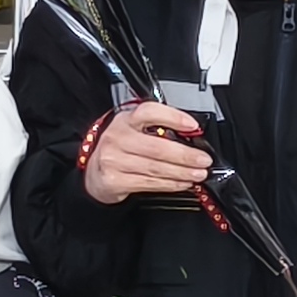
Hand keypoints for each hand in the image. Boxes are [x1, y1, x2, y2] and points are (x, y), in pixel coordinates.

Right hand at [82, 100, 217, 205]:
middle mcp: (117, 137)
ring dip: (182, 172)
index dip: (173, 117)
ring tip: (198, 173)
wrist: (94, 172)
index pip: (149, 112)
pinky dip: (170, 184)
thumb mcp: (133, 130)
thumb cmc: (119, 148)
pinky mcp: (114, 180)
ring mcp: (113, 160)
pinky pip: (149, 183)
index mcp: (125, 119)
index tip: (193, 126)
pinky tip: (182, 183)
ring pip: (156, 168)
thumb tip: (191, 135)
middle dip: (186, 155)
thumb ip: (156, 128)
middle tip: (203, 160)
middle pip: (157, 147)